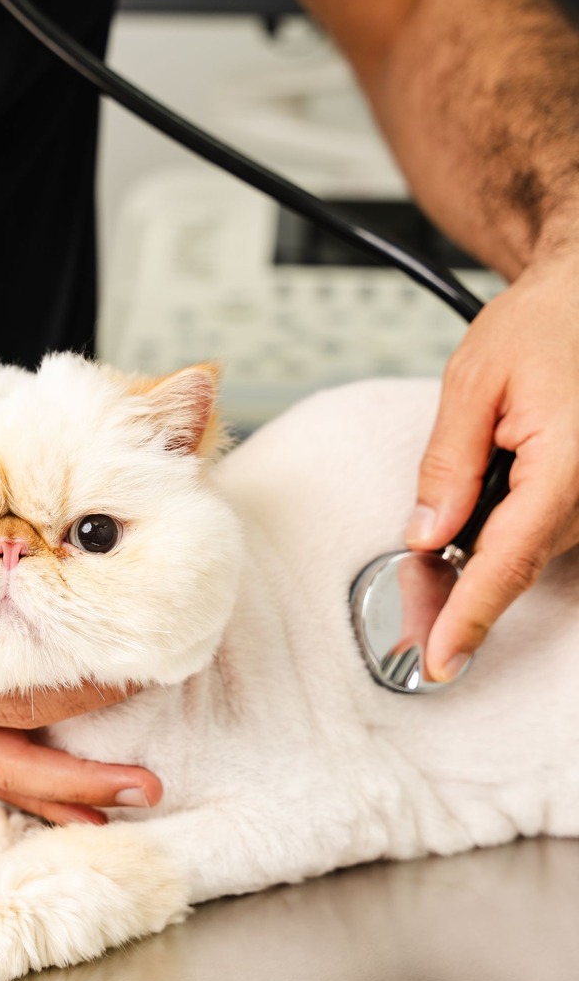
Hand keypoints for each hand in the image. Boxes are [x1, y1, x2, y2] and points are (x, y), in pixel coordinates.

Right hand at [0, 508, 161, 824]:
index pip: (5, 673)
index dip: (71, 676)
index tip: (130, 668)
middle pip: (12, 742)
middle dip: (80, 765)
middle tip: (146, 779)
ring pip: (1, 766)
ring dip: (68, 789)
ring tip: (134, 798)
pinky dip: (32, 789)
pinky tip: (79, 806)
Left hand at [405, 250, 578, 679]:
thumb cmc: (544, 322)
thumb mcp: (473, 382)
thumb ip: (449, 464)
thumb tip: (428, 534)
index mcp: (567, 460)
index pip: (509, 559)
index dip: (470, 615)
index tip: (441, 658)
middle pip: (517, 559)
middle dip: (461, 580)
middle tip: (415, 594)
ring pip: (531, 546)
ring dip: (485, 545)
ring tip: (465, 500)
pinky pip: (548, 527)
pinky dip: (508, 527)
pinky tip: (489, 494)